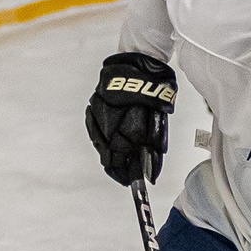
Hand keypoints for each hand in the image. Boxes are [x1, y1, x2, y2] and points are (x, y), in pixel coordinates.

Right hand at [86, 52, 175, 185]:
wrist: (139, 68)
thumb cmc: (152, 97)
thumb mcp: (157, 128)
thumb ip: (152, 152)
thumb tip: (149, 174)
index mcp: (122, 132)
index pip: (117, 163)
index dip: (123, 175)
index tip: (129, 182)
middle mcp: (105, 125)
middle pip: (106, 155)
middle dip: (117, 165)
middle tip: (125, 172)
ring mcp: (96, 114)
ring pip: (98, 142)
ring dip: (108, 151)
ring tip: (119, 157)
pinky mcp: (92, 106)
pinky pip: (94, 127)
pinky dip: (102, 136)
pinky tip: (109, 138)